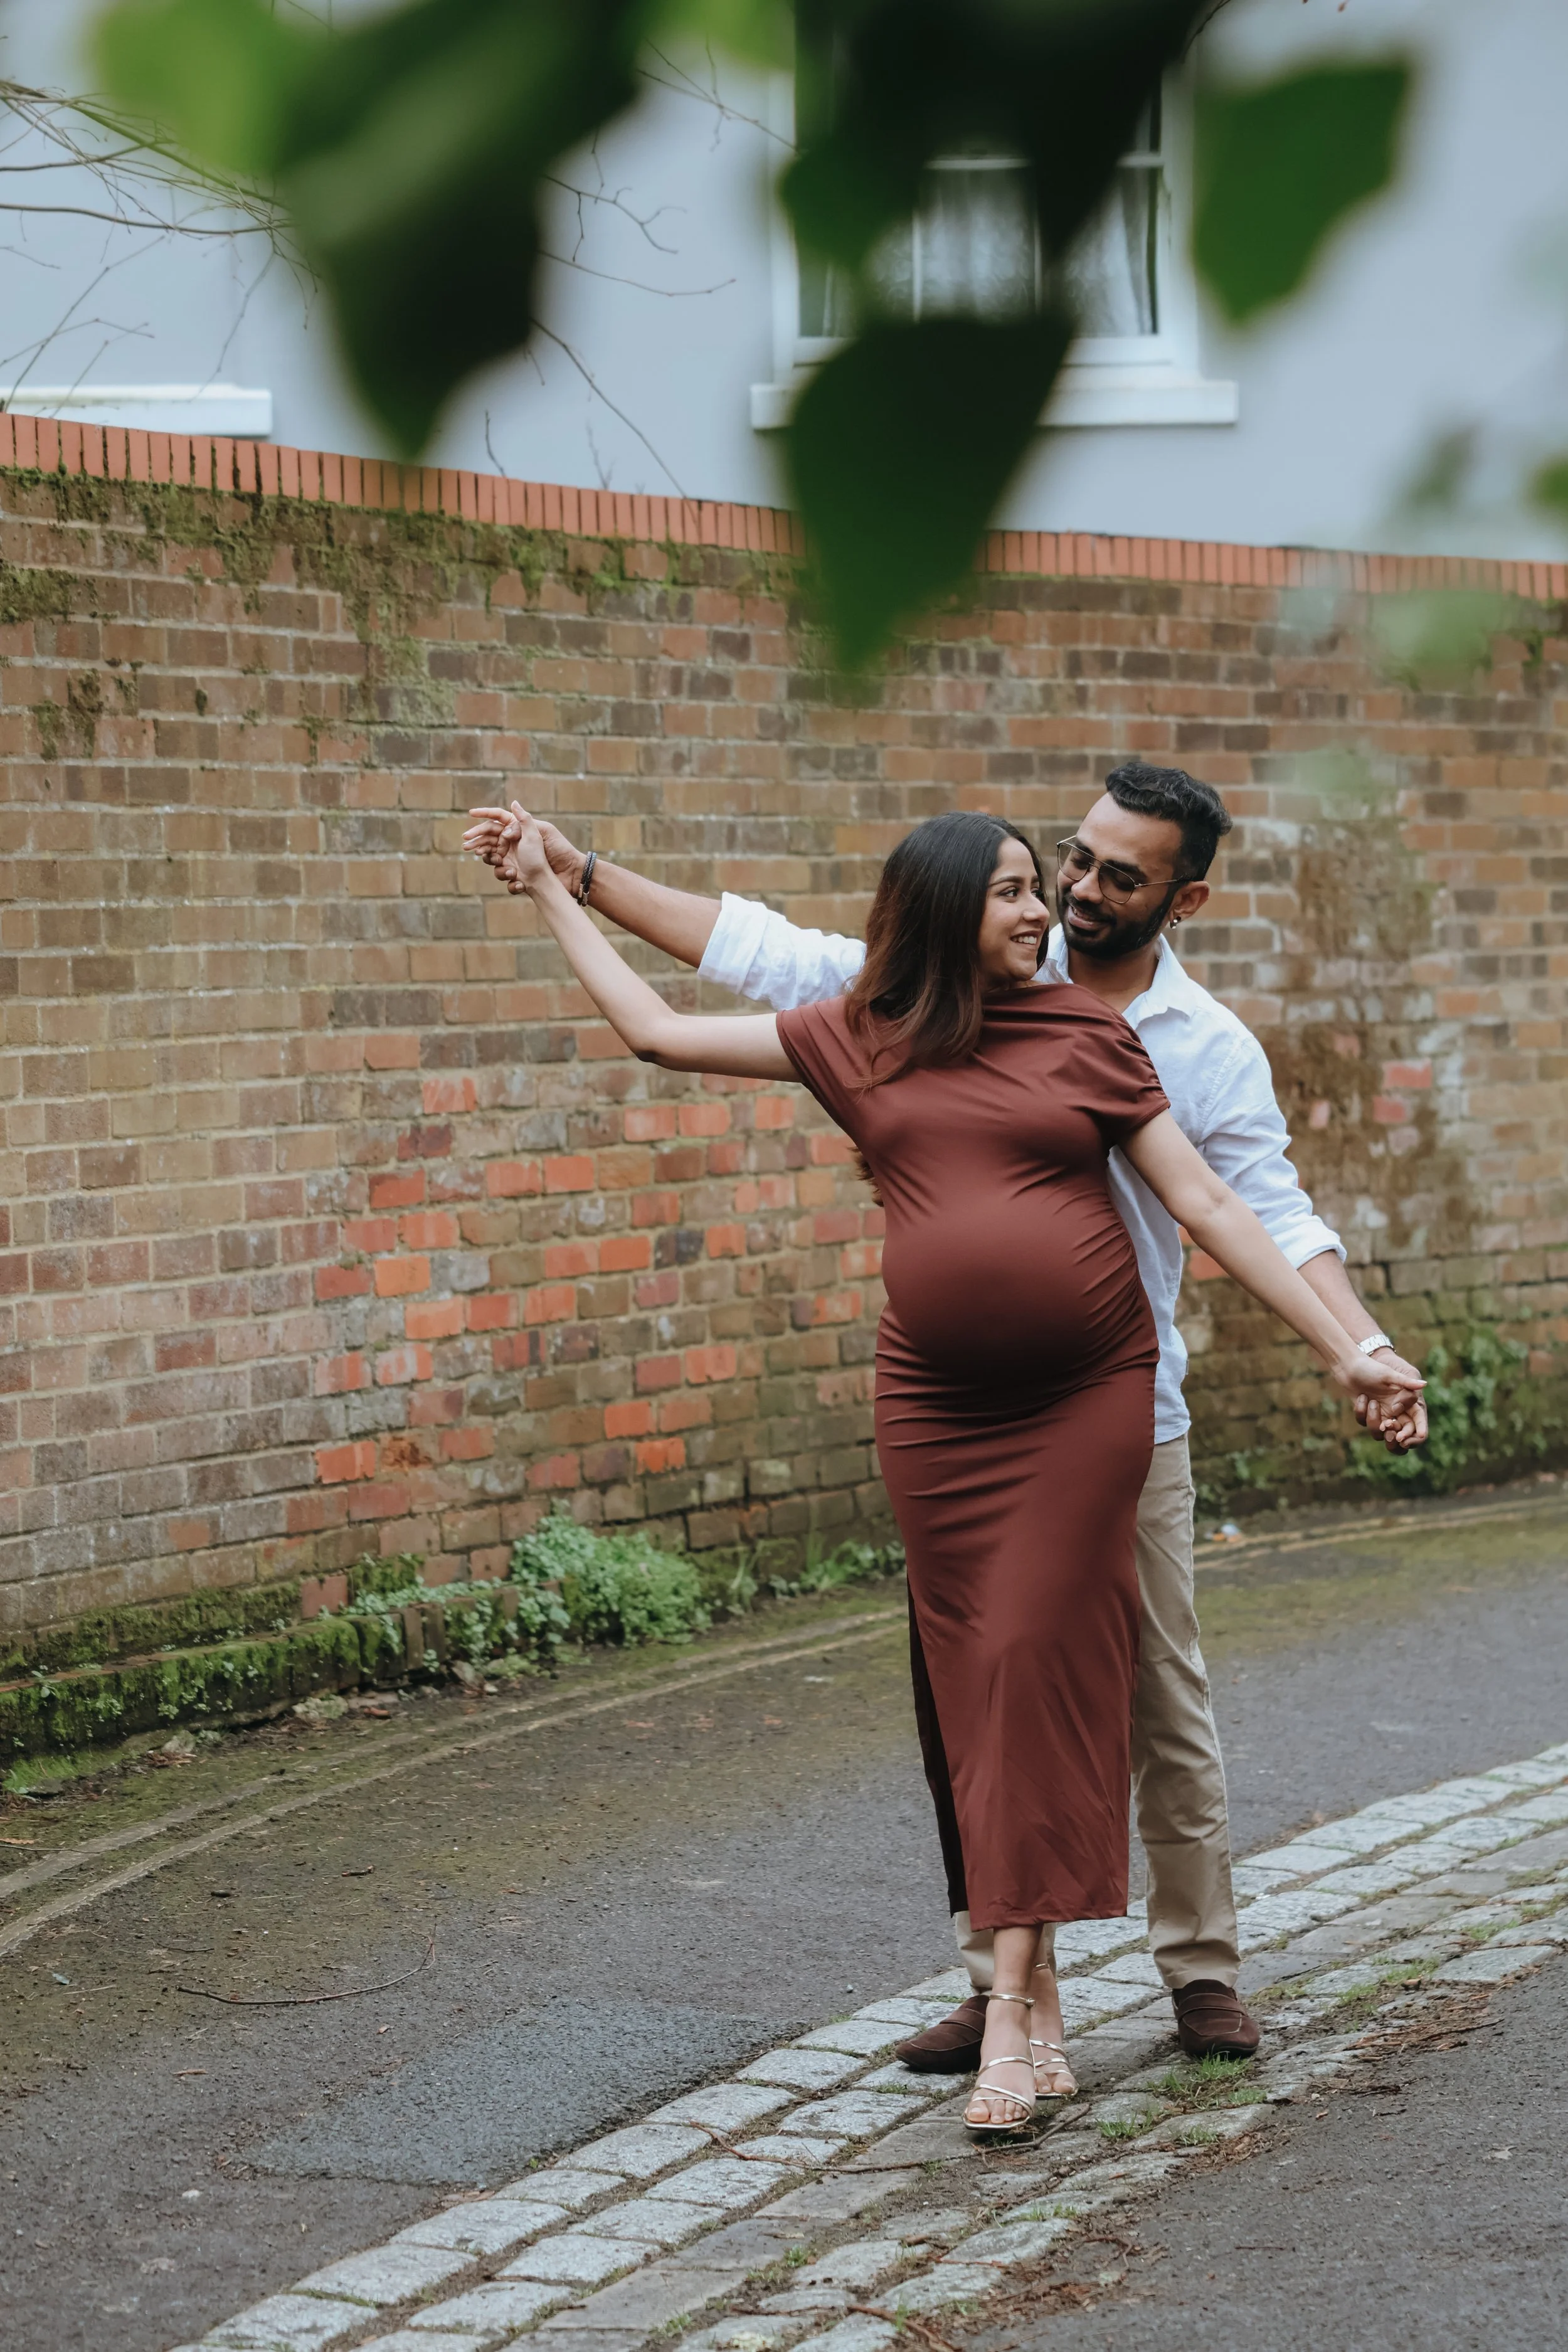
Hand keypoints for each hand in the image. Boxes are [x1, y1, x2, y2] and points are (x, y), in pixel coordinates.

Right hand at [463, 803, 584, 896]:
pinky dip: (506, 876)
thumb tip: (513, 802)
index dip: (484, 814)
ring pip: (490, 857)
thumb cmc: (551, 854)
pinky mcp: (513, 874)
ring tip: (499, 862)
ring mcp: (511, 858)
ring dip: (491, 860)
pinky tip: (517, 877)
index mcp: (518, 830)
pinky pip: (500, 874)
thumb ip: (524, 819)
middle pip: (488, 839)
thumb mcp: (537, 834)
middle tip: (466, 844)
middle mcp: (512, 843)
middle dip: (476, 841)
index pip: (497, 819)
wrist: (561, 877)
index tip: (470, 812)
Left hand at [1355, 1364, 1429, 1452]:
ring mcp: (1381, 1415)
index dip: (1419, 1431)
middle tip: (1392, 1433)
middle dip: (1398, 1437)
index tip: (1416, 1436)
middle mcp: (1396, 1412)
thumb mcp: (1390, 1374)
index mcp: (1407, 1403)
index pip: (1418, 1422)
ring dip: (1375, 1421)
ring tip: (1373, 1402)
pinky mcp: (1366, 1415)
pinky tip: (1361, 1397)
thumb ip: (1406, 1382)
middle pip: (1402, 1435)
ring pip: (1381, 1433)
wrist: (1350, 1365)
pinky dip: (1362, 1411)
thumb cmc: (1373, 1367)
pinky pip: (1364, 1422)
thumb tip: (1424, 1384)